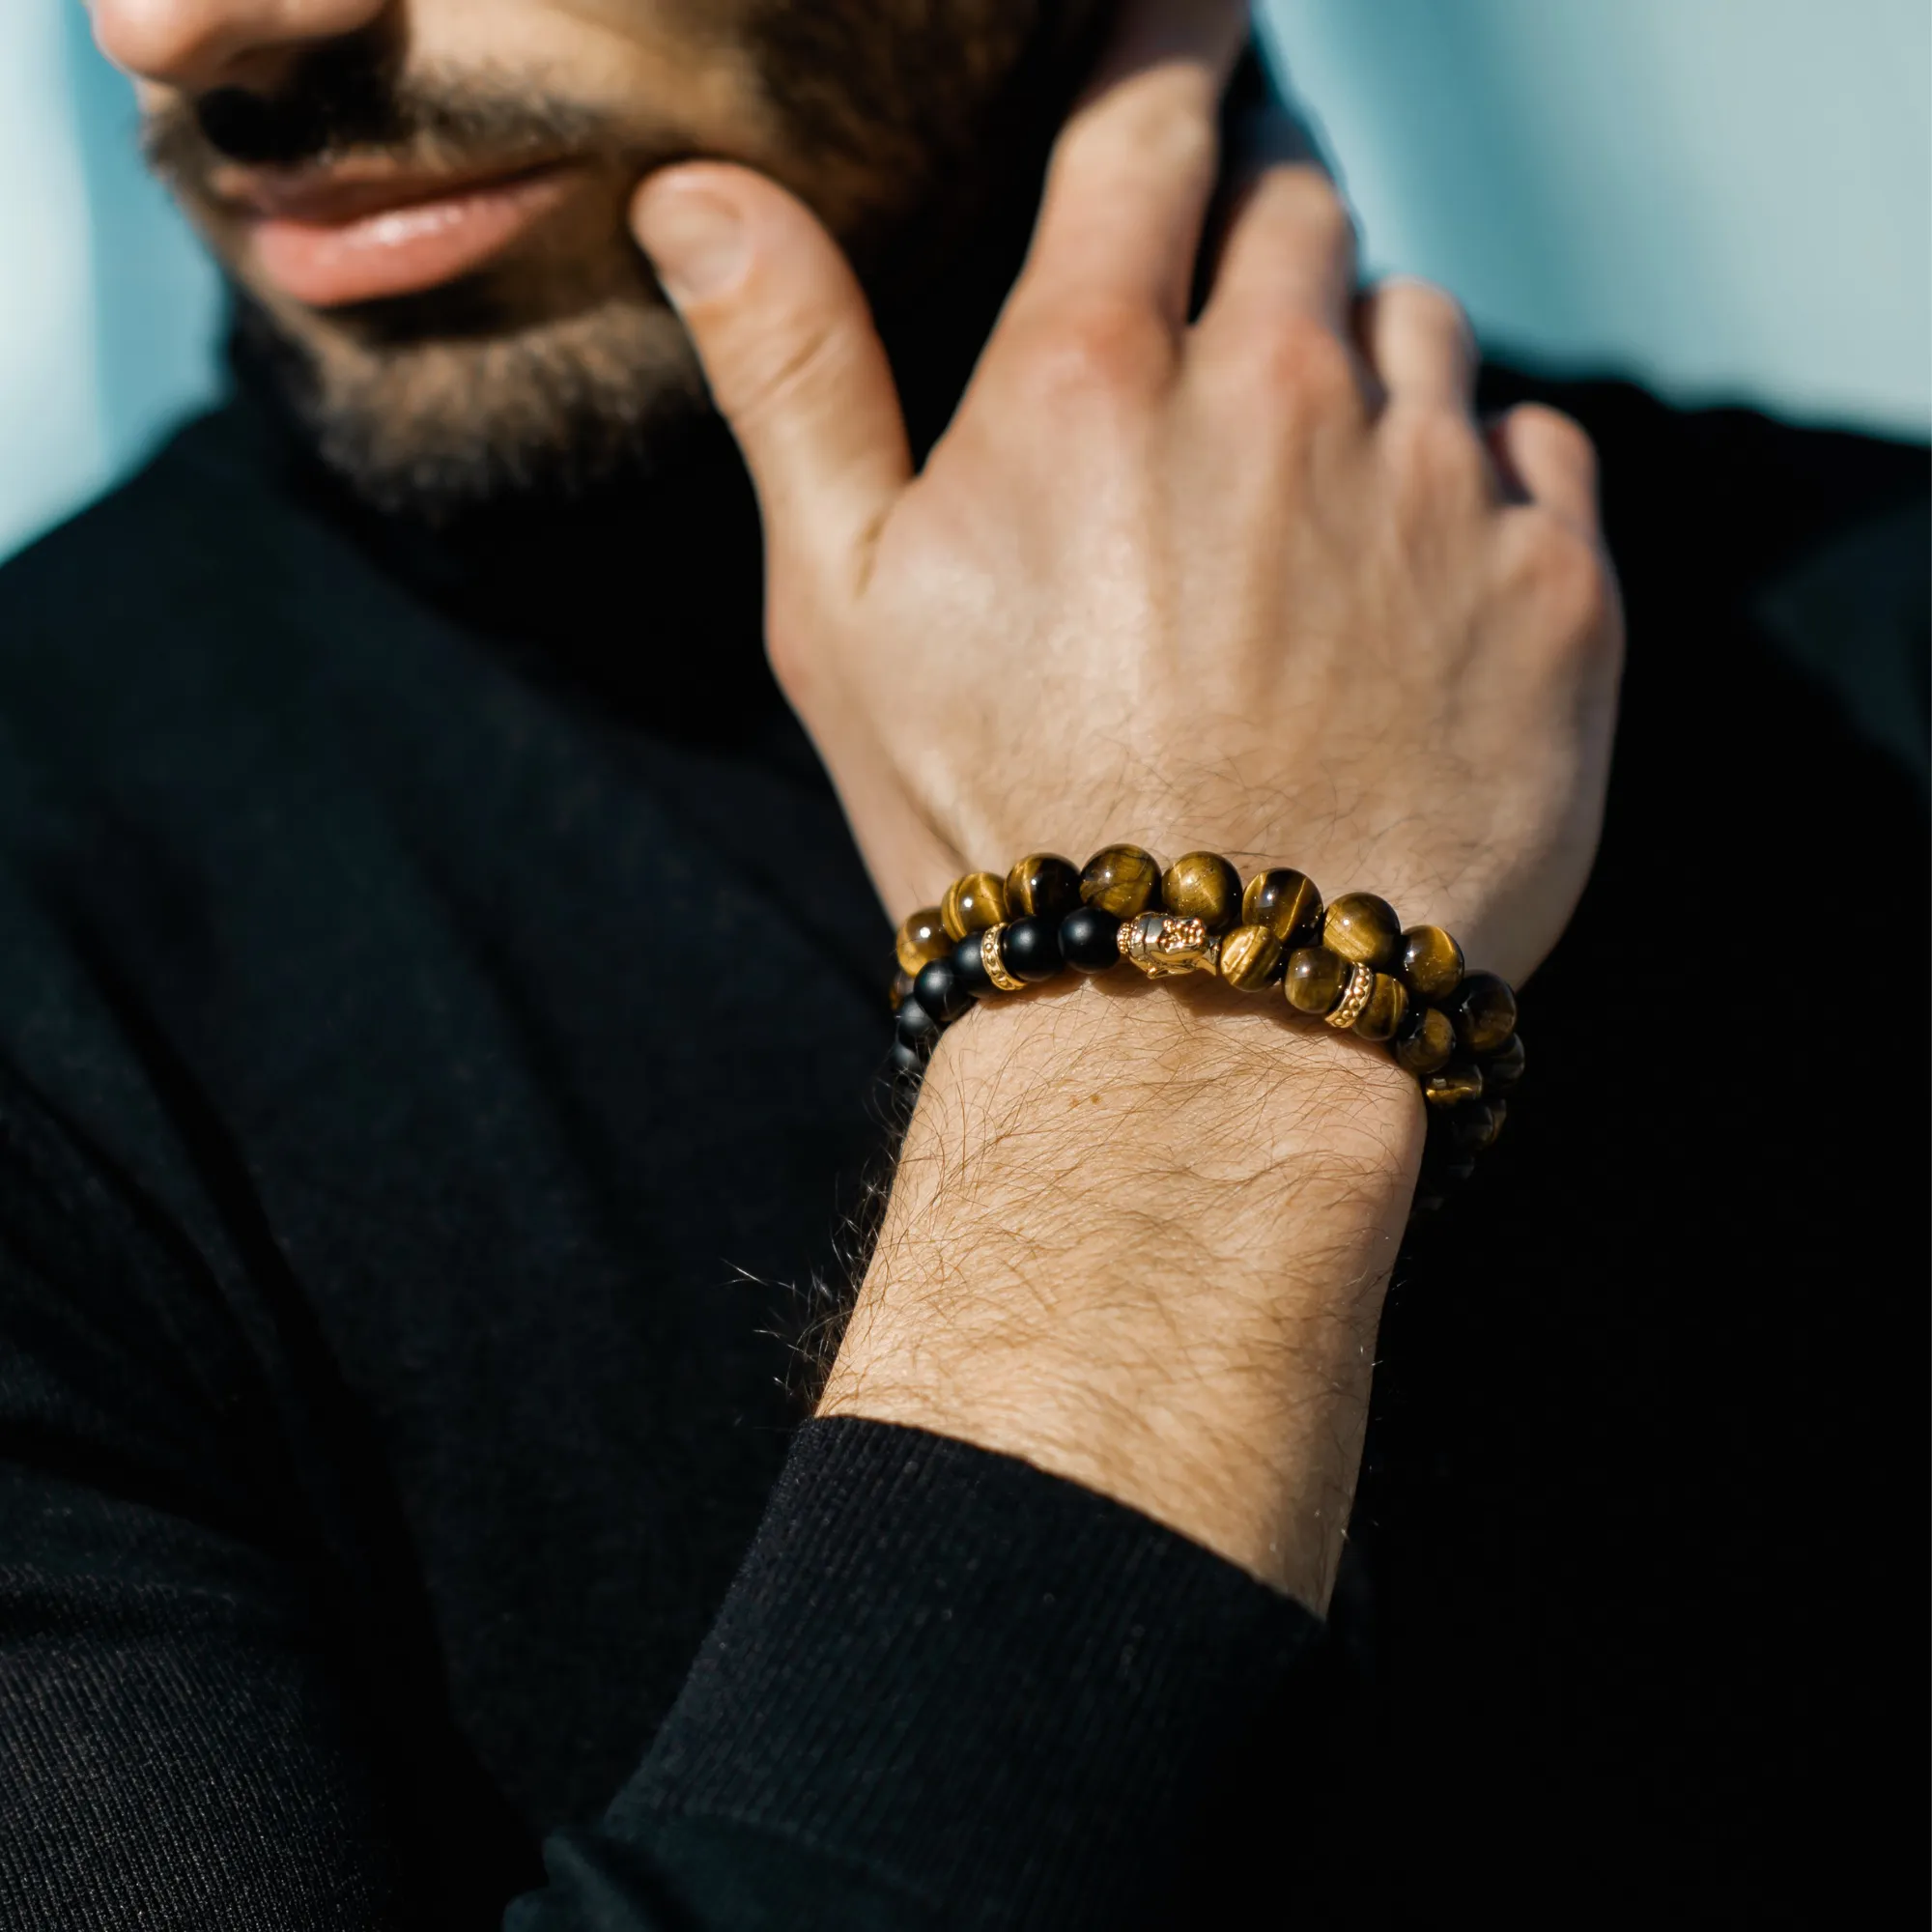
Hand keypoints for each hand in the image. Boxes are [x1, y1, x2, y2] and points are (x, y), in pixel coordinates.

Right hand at [632, 0, 1620, 987]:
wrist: (1204, 1025)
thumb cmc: (995, 826)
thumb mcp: (844, 614)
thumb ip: (792, 377)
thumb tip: (697, 191)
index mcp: (1091, 378)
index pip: (1150, 120)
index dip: (1171, 38)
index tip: (1195, 11)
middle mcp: (1276, 391)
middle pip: (1299, 211)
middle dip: (1258, 255)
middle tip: (1218, 386)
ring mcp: (1430, 488)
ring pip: (1420, 328)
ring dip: (1364, 382)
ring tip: (1301, 534)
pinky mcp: (1554, 589)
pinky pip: (1534, 450)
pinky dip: (1480, 487)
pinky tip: (1409, 599)